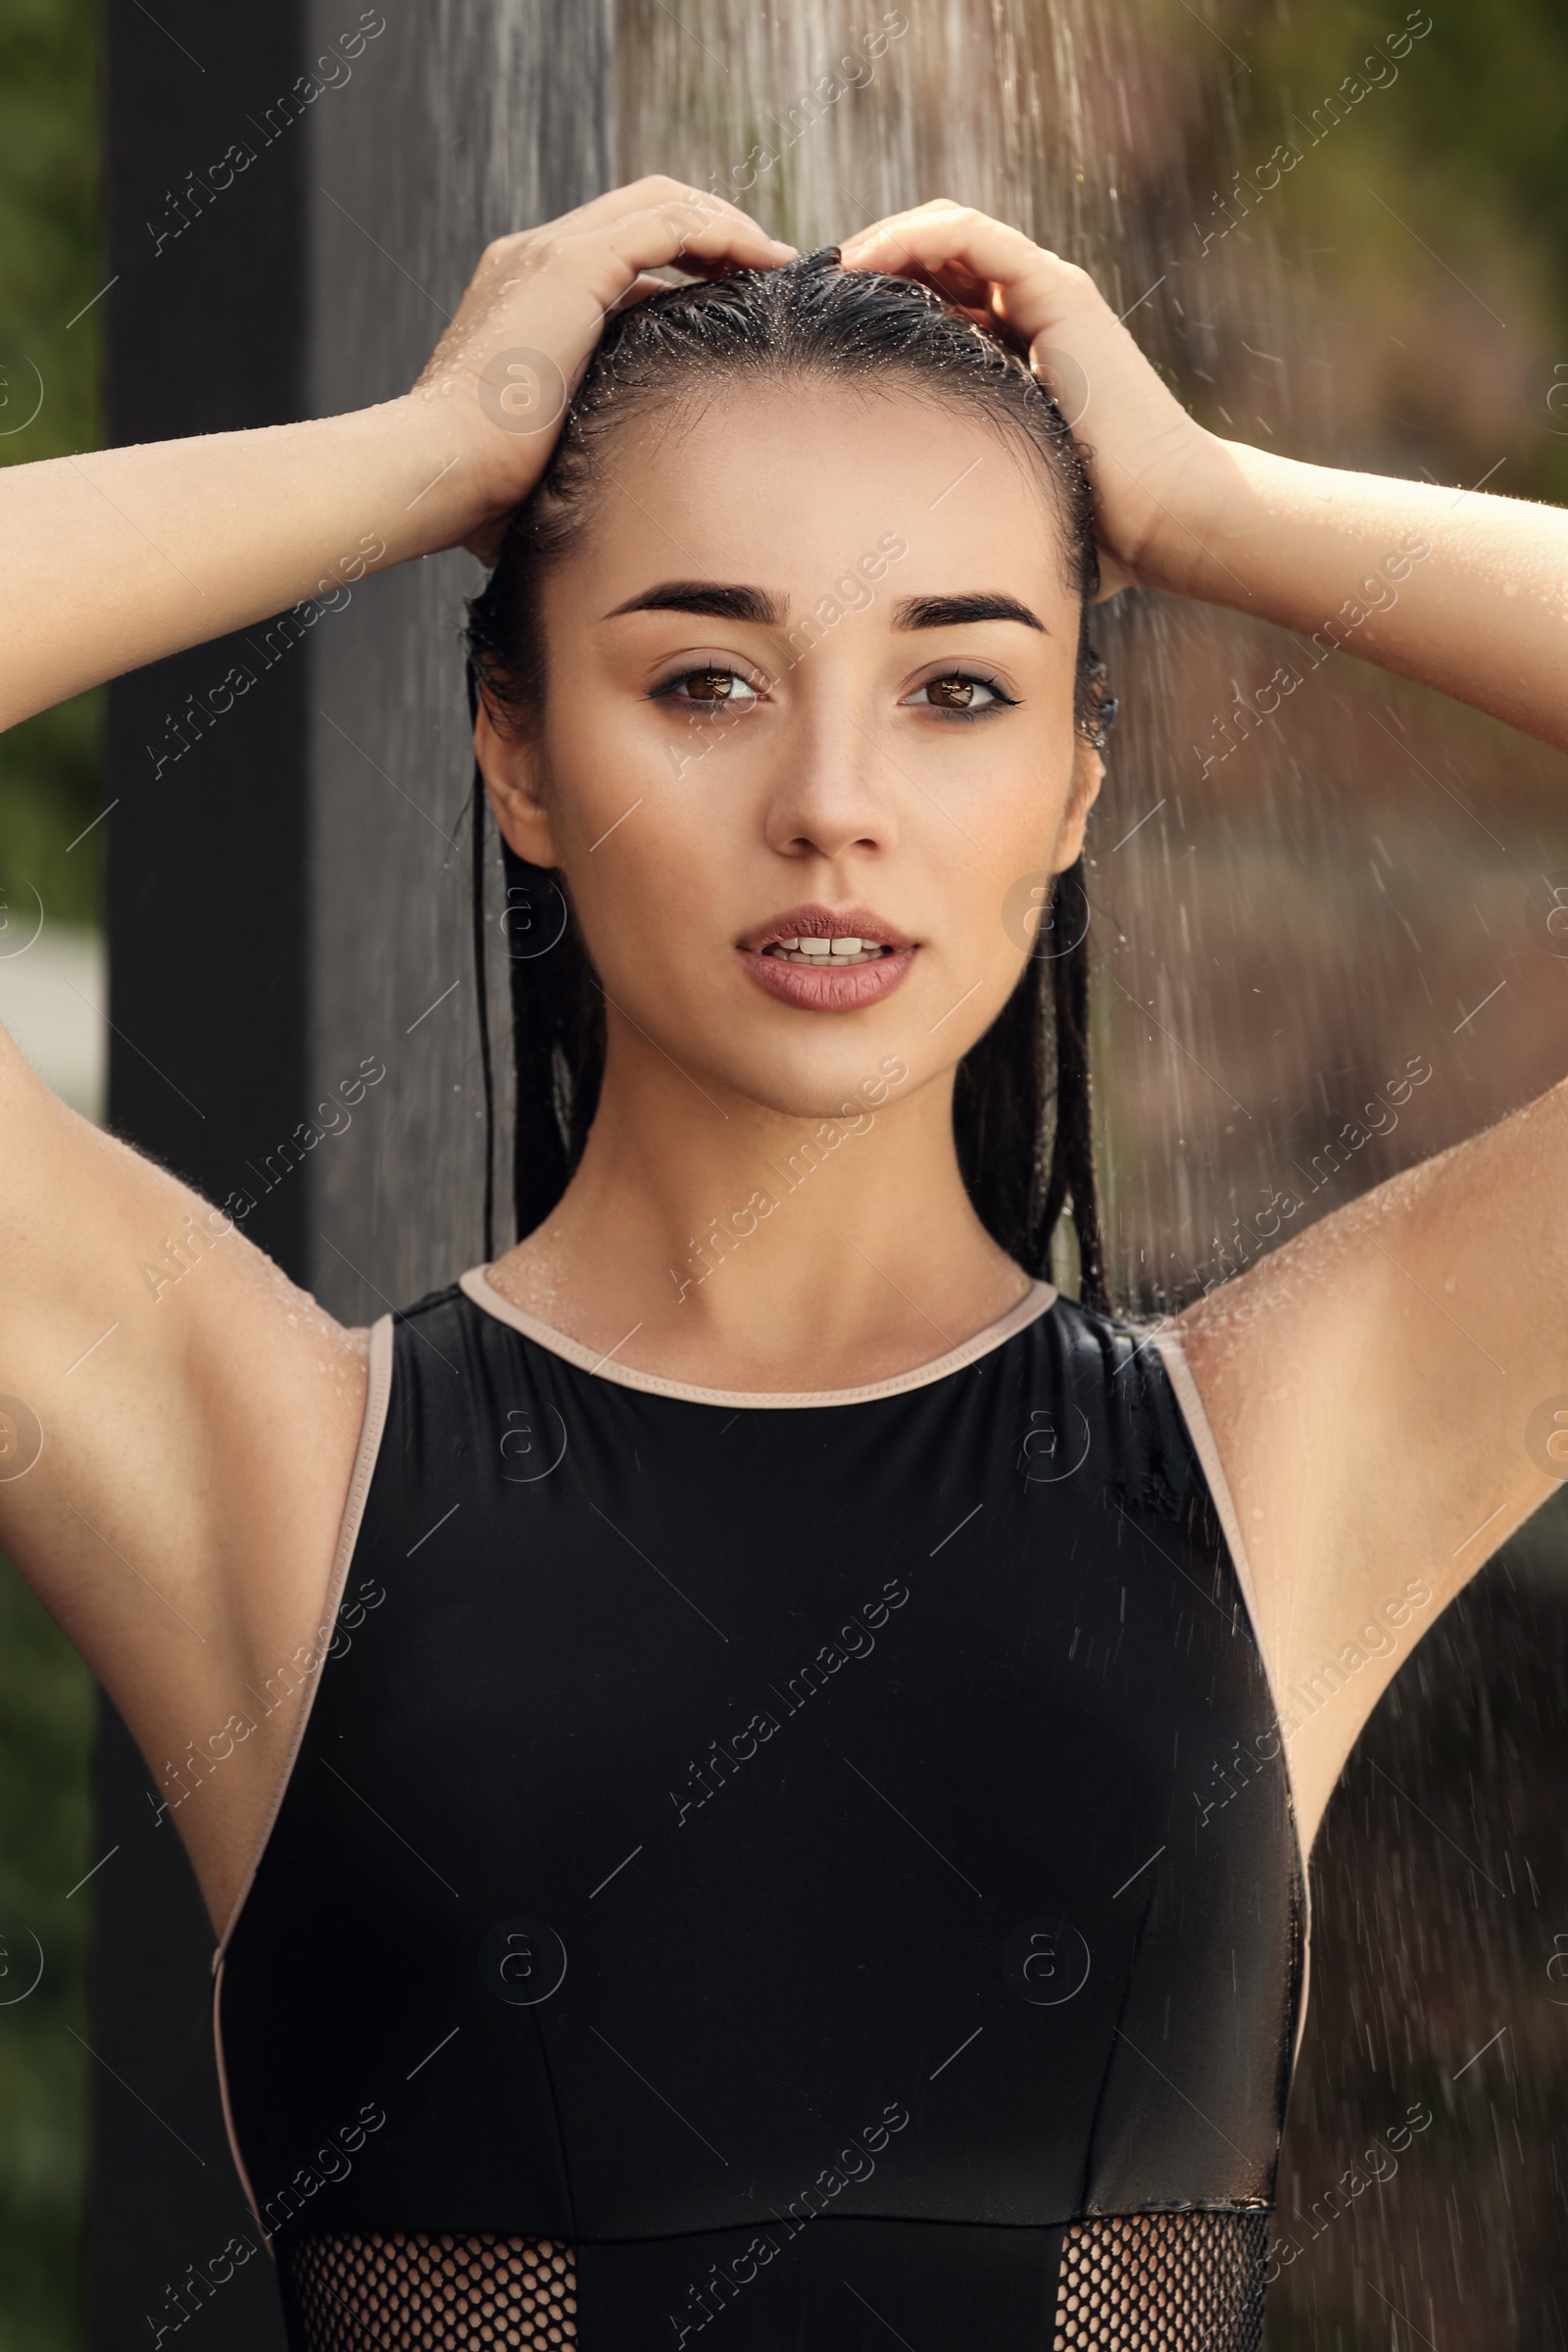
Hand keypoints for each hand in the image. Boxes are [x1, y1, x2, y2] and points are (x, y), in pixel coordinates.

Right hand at [411, 176, 797, 562]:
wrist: (437, 473)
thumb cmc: (482, 490)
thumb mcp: (549, 450)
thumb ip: (585, 435)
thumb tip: (628, 485)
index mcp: (522, 293)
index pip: (617, 250)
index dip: (682, 261)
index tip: (734, 296)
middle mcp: (531, 258)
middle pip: (643, 208)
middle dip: (713, 230)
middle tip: (768, 270)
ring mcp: (548, 255)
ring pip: (661, 203)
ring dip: (727, 225)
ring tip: (776, 264)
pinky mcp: (571, 267)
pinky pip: (670, 222)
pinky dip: (724, 232)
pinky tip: (765, 260)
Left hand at [838, 202, 1212, 597]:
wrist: (1163, 519)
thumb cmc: (1096, 532)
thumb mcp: (1003, 500)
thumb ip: (960, 502)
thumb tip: (893, 562)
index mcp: (1018, 354)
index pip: (935, 299)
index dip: (873, 303)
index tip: (814, 334)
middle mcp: (1033, 314)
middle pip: (933, 257)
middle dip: (866, 265)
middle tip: (805, 296)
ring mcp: (1047, 297)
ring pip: (946, 233)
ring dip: (878, 242)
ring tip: (823, 274)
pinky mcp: (1057, 292)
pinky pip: (970, 237)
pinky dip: (910, 239)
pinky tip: (861, 267)